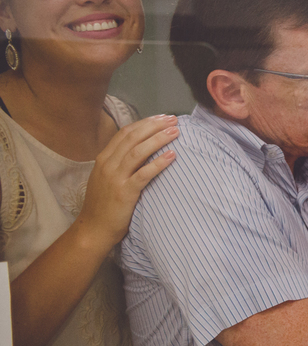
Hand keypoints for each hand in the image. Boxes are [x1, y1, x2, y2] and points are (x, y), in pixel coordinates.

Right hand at [74, 115, 177, 248]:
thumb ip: (119, 161)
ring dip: (158, 139)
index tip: (162, 117)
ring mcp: (115, 178)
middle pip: (133, 137)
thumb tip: (141, 147)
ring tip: (175, 132)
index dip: (145, 123)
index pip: (125, 133)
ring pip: (138, 152)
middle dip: (155, 126)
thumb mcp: (107, 177)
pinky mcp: (124, 192)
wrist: (93, 229)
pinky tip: (172, 155)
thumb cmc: (104, 204)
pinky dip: (158, 163)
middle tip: (174, 120)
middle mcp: (108, 164)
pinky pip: (143, 174)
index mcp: (104, 158)